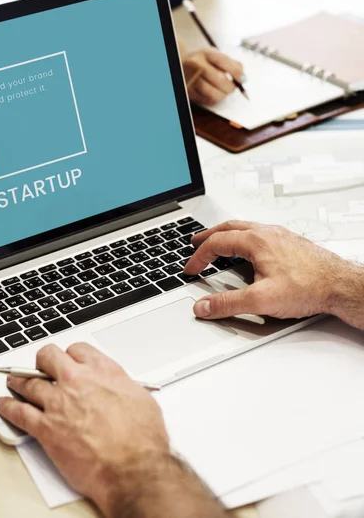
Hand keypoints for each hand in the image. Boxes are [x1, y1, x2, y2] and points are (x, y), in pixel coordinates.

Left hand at [0, 343, 168, 514]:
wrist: (132, 468)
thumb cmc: (142, 440)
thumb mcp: (141, 399)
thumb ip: (122, 387)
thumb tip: (119, 388)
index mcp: (102, 371)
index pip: (78, 349)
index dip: (70, 355)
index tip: (67, 360)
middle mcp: (76, 381)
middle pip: (48, 357)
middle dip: (42, 360)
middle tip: (39, 366)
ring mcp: (58, 403)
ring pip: (29, 383)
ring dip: (19, 381)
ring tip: (14, 381)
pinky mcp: (45, 428)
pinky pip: (19, 413)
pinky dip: (8, 407)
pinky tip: (4, 405)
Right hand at [182, 47, 243, 104]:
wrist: (181, 65)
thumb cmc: (202, 61)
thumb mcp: (215, 55)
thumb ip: (231, 63)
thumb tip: (242, 78)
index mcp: (205, 53)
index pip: (223, 61)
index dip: (236, 72)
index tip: (242, 79)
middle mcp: (196, 64)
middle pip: (219, 79)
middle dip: (230, 86)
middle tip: (232, 88)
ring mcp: (191, 78)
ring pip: (212, 92)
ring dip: (222, 94)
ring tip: (224, 92)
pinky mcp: (188, 91)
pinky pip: (205, 99)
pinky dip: (213, 99)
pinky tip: (214, 94)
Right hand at [185, 221, 363, 328]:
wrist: (342, 286)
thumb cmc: (309, 288)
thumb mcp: (261, 300)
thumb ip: (227, 304)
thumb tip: (203, 306)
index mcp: (256, 240)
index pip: (216, 243)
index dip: (199, 257)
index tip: (191, 269)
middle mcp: (267, 233)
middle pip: (228, 228)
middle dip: (208, 236)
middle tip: (195, 242)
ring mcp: (280, 236)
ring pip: (245, 228)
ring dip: (226, 234)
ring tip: (218, 242)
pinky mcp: (290, 243)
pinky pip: (259, 233)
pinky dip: (243, 238)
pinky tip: (248, 250)